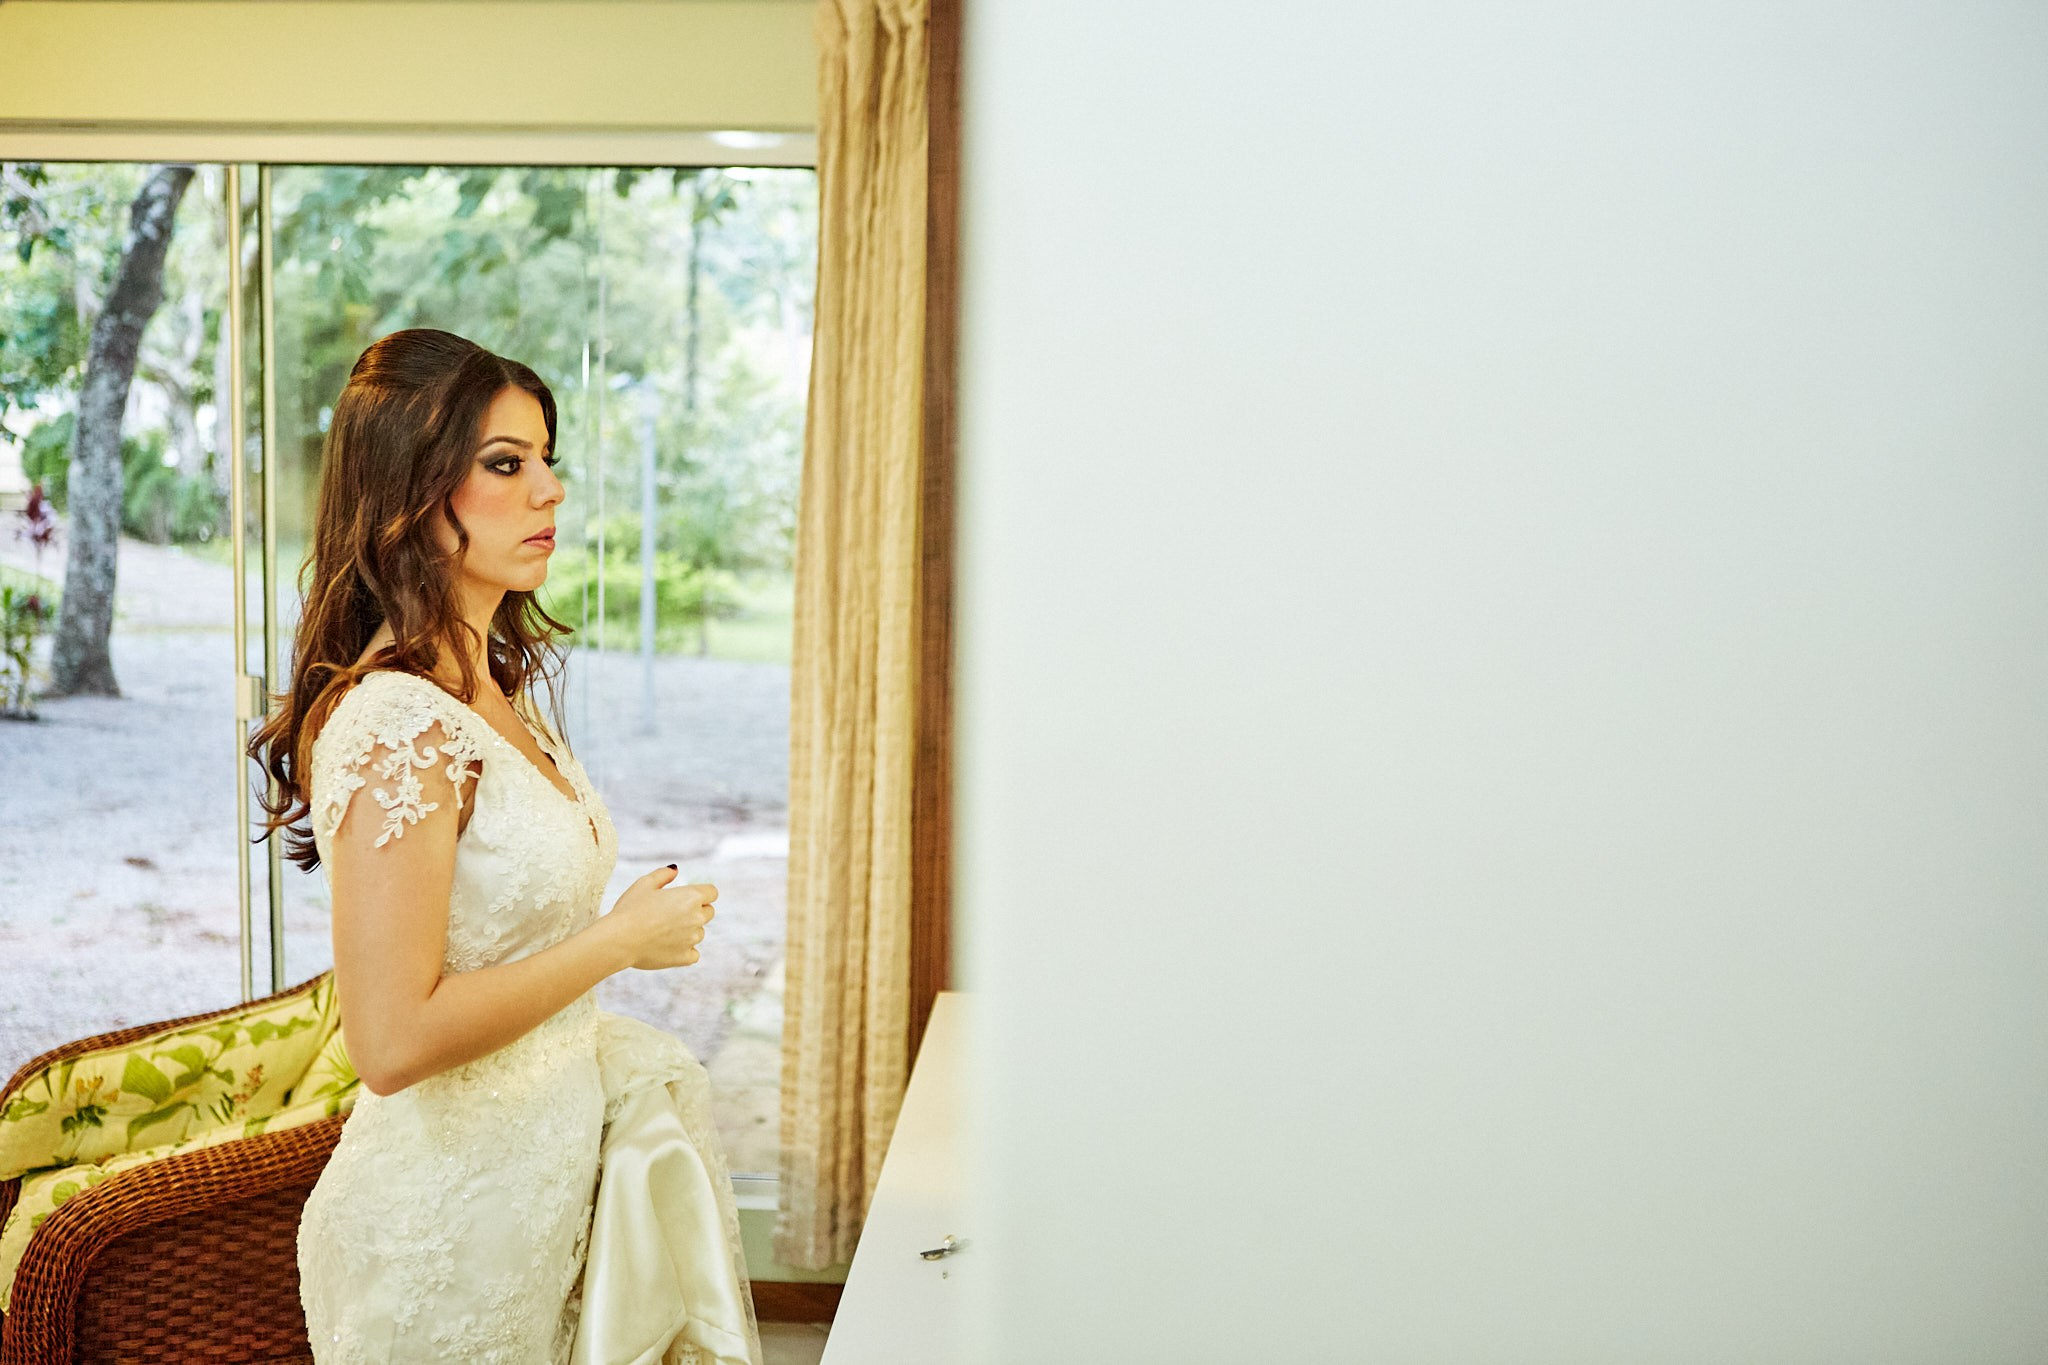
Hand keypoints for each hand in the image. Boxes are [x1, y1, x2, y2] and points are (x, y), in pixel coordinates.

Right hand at [602, 865, 717, 970]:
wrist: (618, 940)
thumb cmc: (629, 909)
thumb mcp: (644, 884)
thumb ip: (663, 874)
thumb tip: (675, 870)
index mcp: (691, 897)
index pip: (712, 892)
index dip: (701, 894)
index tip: (687, 897)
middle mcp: (696, 918)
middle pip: (708, 912)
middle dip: (696, 911)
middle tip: (672, 914)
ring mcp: (692, 939)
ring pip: (699, 933)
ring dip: (688, 932)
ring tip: (663, 931)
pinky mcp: (684, 958)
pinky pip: (693, 954)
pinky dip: (685, 951)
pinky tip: (668, 947)